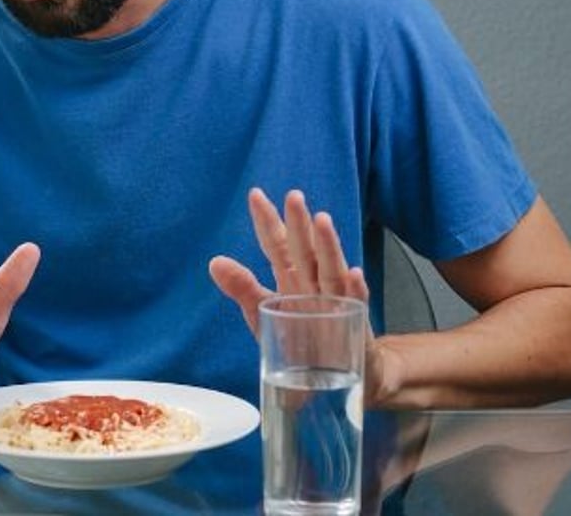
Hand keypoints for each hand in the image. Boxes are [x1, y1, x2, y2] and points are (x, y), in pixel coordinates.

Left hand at [209, 188, 399, 406]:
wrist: (337, 373)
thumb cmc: (299, 339)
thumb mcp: (263, 314)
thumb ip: (242, 288)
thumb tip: (214, 262)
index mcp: (290, 277)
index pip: (276, 244)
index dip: (266, 221)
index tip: (256, 195)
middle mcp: (312, 282)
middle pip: (304, 249)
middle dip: (298, 223)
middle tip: (293, 197)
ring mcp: (335, 300)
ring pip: (331, 268)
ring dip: (327, 245)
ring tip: (322, 221)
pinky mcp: (354, 323)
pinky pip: (356, 304)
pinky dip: (355, 289)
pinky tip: (354, 274)